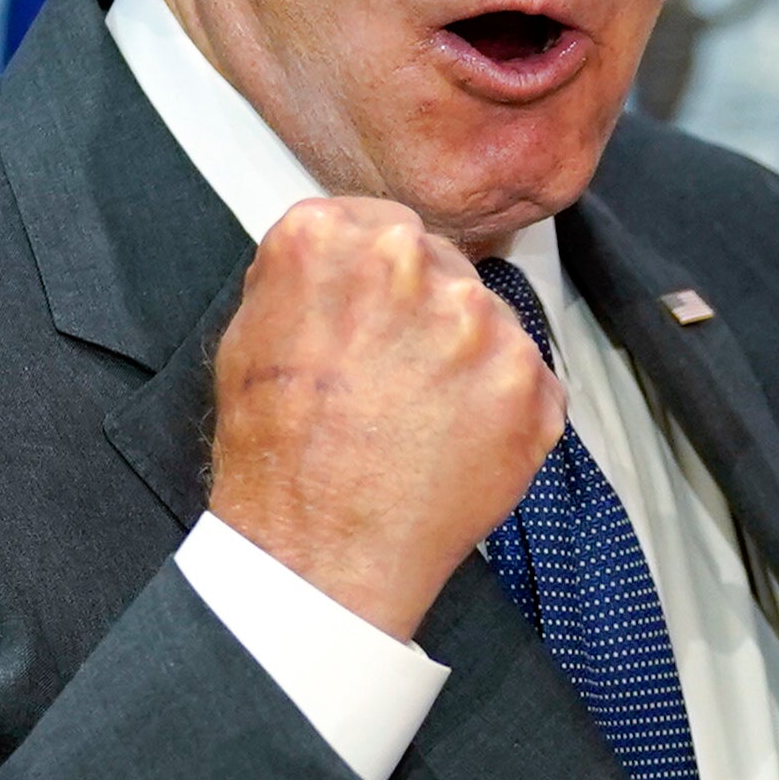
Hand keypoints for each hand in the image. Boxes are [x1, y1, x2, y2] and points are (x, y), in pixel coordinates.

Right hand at [209, 198, 564, 636]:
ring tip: (420, 420)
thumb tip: (348, 248)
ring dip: (467, 358)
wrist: (320, 554)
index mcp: (333, 239)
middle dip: (426, 313)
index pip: (383, 225)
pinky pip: (529, 378)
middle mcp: (414, 263)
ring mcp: (483, 322)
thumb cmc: (276, 454)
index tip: (376, 312)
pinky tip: (456, 442)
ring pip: (488, 320)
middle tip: (394, 377)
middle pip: (442, 265)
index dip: (380, 276)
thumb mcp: (246, 332)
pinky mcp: (532, 380)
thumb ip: (305, 271)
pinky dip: (504, 407)